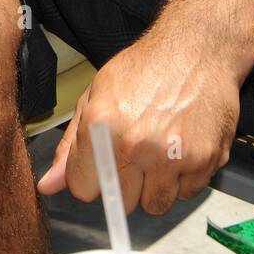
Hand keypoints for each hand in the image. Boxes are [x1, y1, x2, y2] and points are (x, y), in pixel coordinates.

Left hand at [37, 35, 238, 214]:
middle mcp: (136, 144)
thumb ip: (71, 145)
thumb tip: (48, 185)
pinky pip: (187, 194)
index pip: (84, 189)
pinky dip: (184, 179)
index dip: (91, 177)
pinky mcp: (205, 161)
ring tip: (159, 149)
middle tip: (135, 151)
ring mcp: (173, 156)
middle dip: (125, 182)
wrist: (196, 49)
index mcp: (102, 125)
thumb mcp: (96, 95)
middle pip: (122, 203)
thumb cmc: (145, 68)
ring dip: (156, 185)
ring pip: (156, 205)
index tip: (100, 164)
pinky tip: (181, 147)